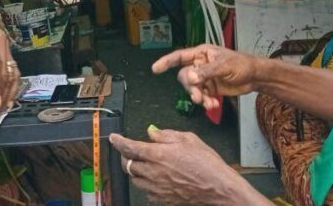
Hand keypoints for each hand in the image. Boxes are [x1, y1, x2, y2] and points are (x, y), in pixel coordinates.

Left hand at [111, 128, 262, 204]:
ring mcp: (156, 188)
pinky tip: (155, 178)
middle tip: (130, 150)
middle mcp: (153, 172)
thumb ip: (167, 135)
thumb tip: (152, 133)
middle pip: (127, 165)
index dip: (118, 142)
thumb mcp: (188, 139)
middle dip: (125, 156)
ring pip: (135, 179)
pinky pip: (146, 191)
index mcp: (158, 154)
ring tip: (144, 164)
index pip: (129, 147)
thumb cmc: (207, 162)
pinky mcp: (162, 200)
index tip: (114, 138)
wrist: (218, 188)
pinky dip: (146, 183)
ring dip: (135, 170)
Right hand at [152, 45, 261, 110]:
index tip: (155, 68)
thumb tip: (190, 78)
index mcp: (201, 54)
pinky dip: (206, 102)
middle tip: (197, 97)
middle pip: (185, 77)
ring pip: (193, 89)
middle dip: (190, 88)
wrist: (255, 77)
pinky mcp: (210, 88)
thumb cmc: (241, 64)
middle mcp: (200, 65)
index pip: (180, 56)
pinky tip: (214, 104)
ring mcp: (205, 77)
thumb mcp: (224, 66)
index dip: (166, 62)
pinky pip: (202, 96)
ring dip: (198, 97)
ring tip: (208, 103)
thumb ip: (206, 72)